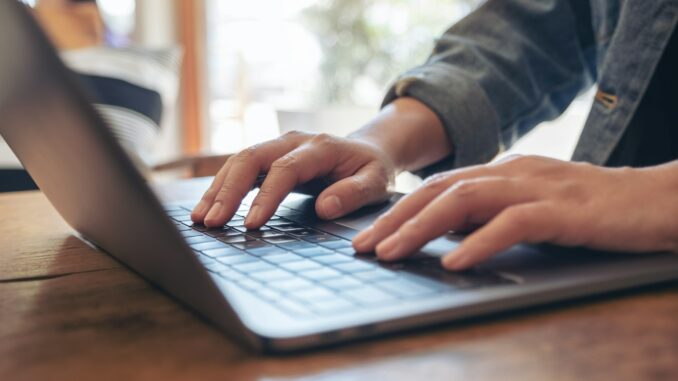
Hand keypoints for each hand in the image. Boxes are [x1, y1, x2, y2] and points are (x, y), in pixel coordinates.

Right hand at [191, 131, 395, 227]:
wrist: (368, 149)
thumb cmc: (372, 169)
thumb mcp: (376, 181)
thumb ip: (354, 193)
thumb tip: (325, 208)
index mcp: (320, 147)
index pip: (285, 169)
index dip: (266, 196)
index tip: (252, 224)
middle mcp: (293, 141)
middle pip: (252, 158)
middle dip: (229, 191)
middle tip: (212, 222)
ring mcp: (278, 147)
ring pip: (239, 161)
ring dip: (218, 189)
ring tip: (200, 219)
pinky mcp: (269, 157)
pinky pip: (240, 169)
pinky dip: (222, 188)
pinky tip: (208, 208)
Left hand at [352, 155, 677, 269]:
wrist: (655, 199)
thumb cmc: (590, 210)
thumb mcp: (530, 206)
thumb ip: (490, 214)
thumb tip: (446, 233)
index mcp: (500, 172)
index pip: (437, 188)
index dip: (398, 211)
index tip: (368, 236)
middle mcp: (510, 172)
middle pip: (439, 190)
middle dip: (395, 219)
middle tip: (362, 246)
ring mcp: (536, 187)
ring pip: (465, 201)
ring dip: (422, 228)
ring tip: (392, 253)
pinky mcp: (563, 210)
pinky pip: (513, 223)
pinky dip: (480, 242)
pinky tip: (454, 261)